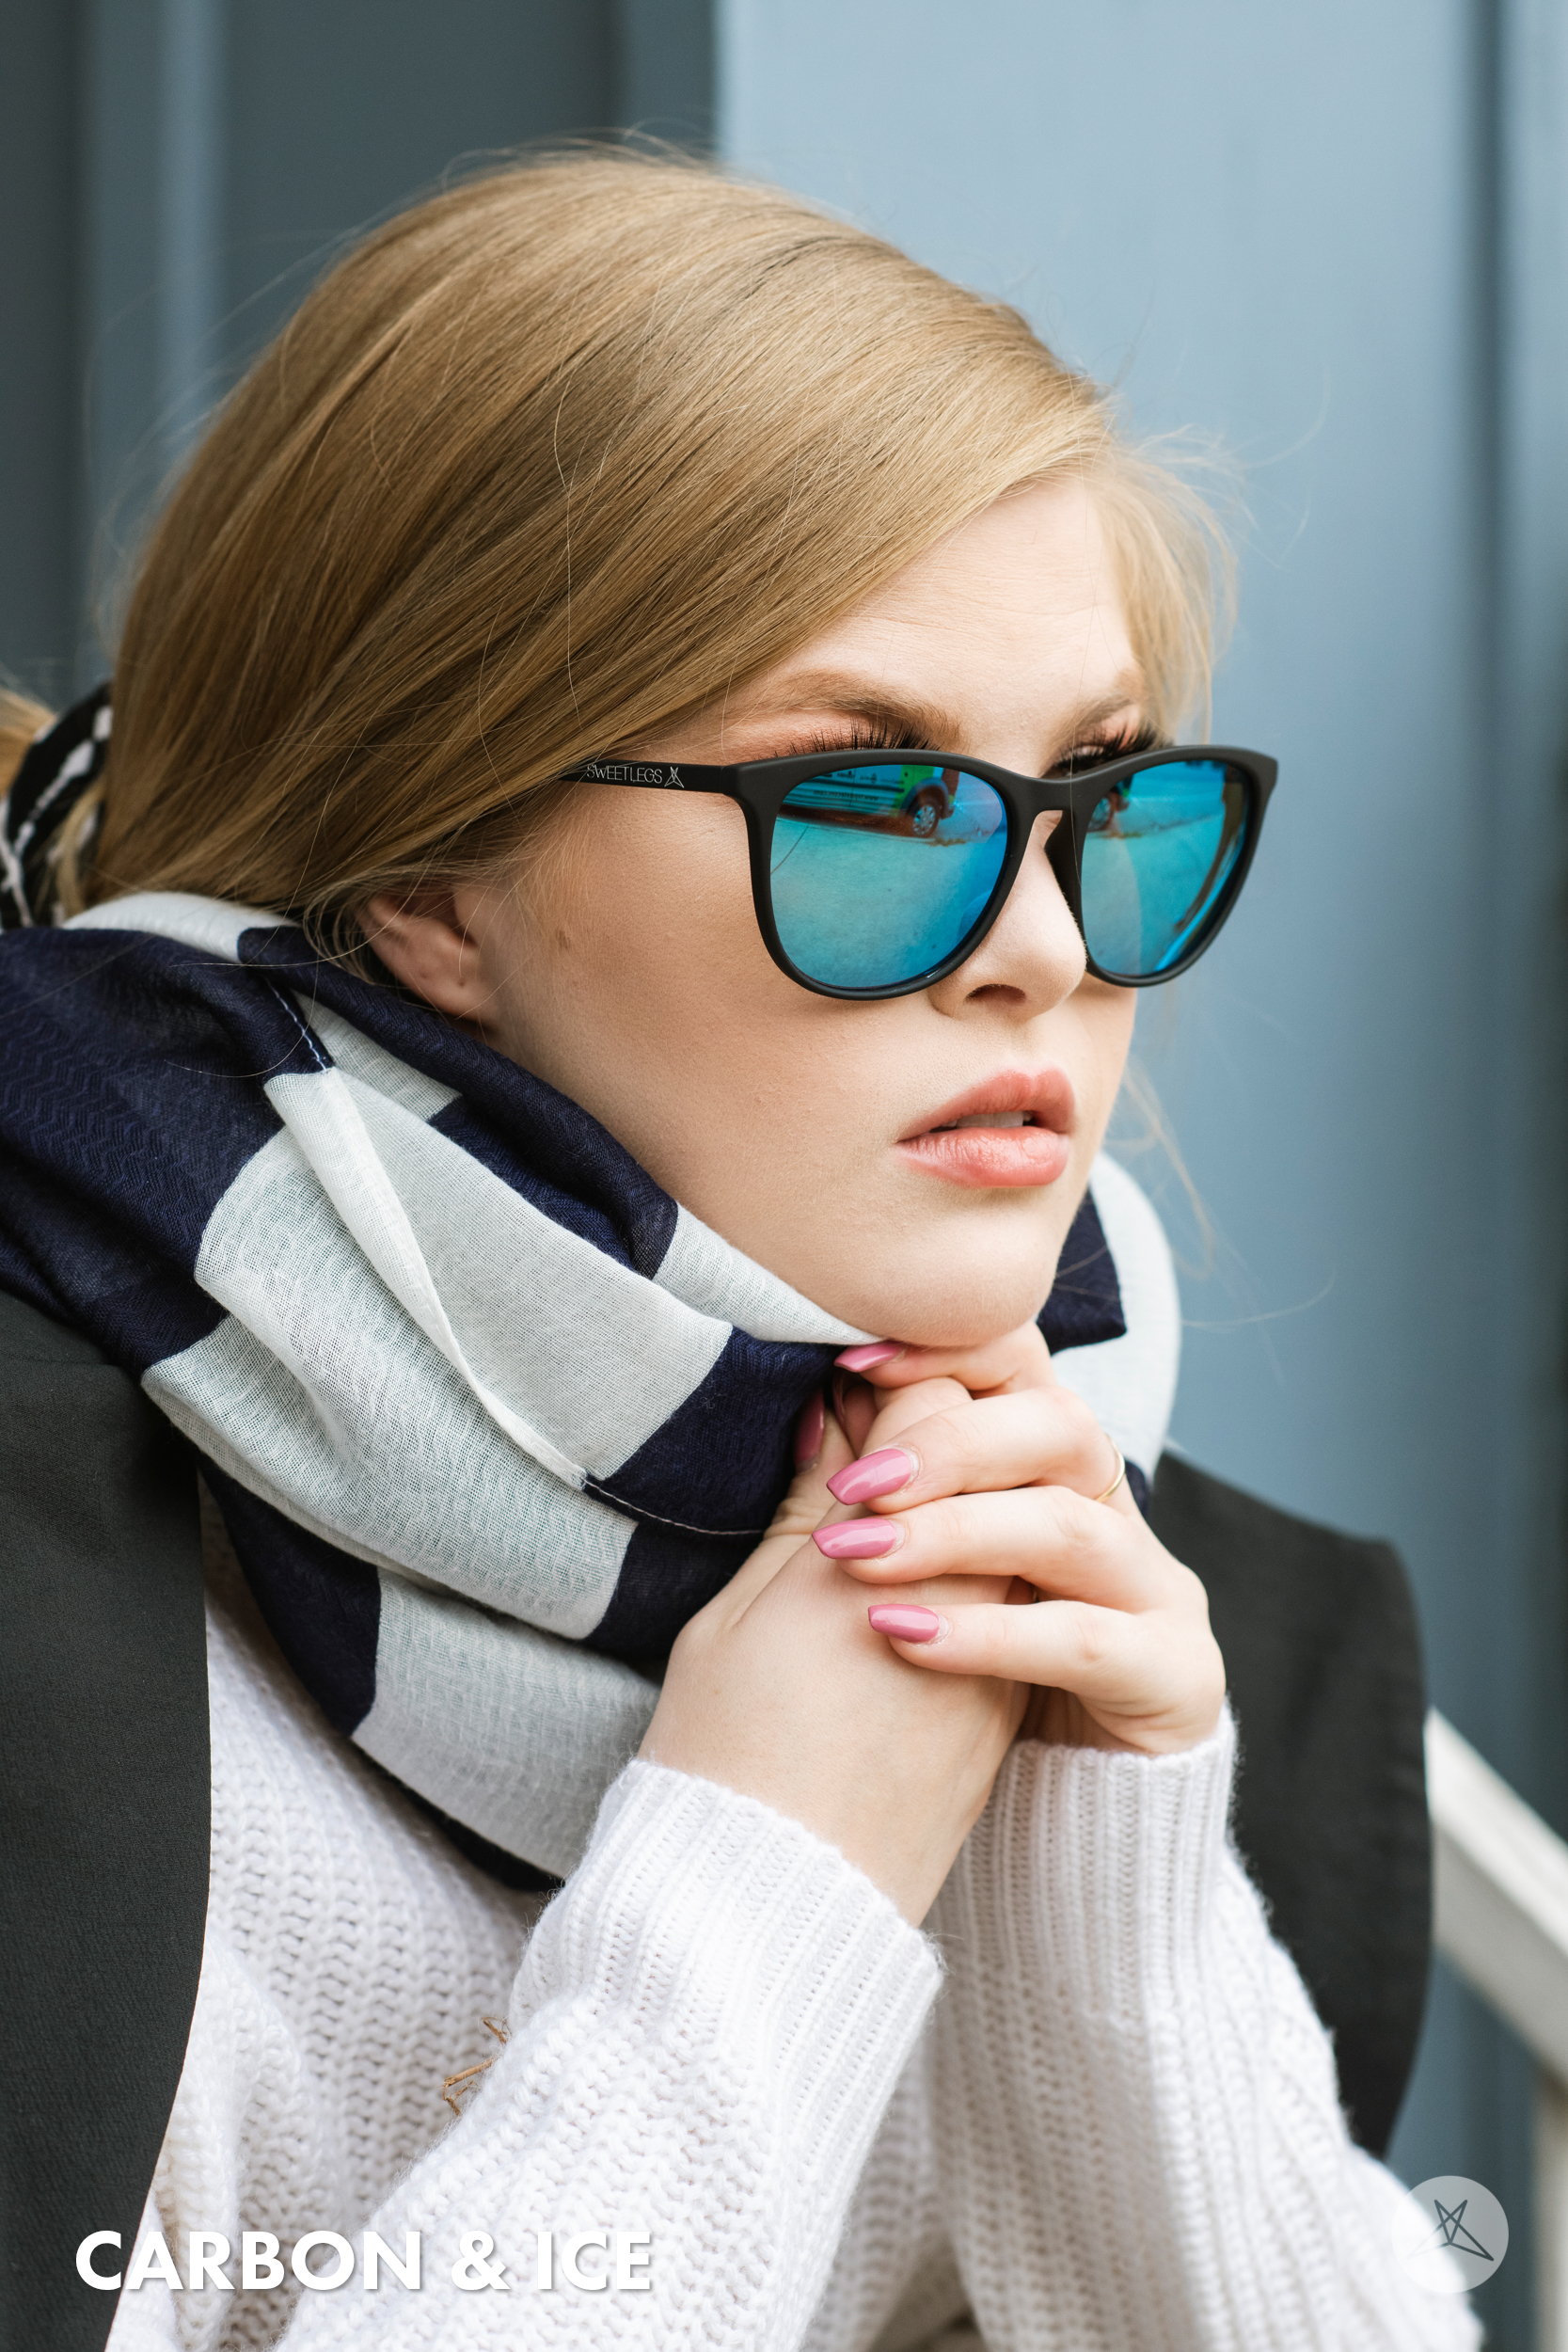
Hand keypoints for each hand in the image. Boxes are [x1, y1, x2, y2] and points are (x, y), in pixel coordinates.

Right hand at [639, 1378, 1025, 1923]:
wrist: (768, 1918)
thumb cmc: (719, 1761)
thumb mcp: (734, 1620)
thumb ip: (803, 1513)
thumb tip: (835, 1425)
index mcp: (874, 1565)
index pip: (933, 1418)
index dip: (897, 1379)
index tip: (854, 1379)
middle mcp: (956, 1603)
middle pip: (992, 1466)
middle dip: (945, 1430)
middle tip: (877, 1415)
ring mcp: (988, 1665)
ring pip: (1010, 1536)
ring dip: (965, 1501)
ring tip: (890, 1506)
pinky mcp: (997, 1720)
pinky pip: (1007, 1610)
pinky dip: (972, 1576)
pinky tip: (910, 1585)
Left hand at [818, 1322, 1225, 1756]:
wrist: (1065, 1822)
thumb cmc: (967, 1682)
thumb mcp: (927, 1572)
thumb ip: (894, 1490)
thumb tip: (825, 1401)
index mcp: (1056, 1470)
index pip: (1024, 1367)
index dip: (948, 1349)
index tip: (852, 1361)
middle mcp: (1115, 1513)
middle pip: (1059, 1428)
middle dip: (951, 1443)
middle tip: (858, 1485)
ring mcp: (1155, 1592)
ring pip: (1070, 1527)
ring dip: (957, 1534)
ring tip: (859, 1560)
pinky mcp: (1173, 1674)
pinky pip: (1083, 1639)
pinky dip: (990, 1634)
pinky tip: (905, 1638)